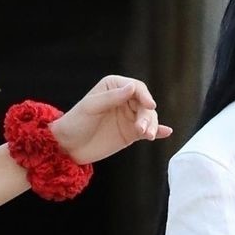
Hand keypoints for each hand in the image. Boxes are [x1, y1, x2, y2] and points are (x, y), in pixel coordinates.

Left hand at [47, 75, 172, 163]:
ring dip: (151, 125)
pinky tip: (166, 132)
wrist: (68, 146)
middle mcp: (124, 99)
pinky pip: (148, 130)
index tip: (150, 105)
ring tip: (147, 135)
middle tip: (142, 129)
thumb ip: (112, 98)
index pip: (136, 87)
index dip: (145, 95)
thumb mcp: (91, 107)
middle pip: (145, 104)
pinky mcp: (131, 133)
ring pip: (148, 117)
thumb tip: (133, 87)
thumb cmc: (75, 122)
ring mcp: (129, 117)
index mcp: (114, 87)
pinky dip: (158, 130)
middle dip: (147, 115)